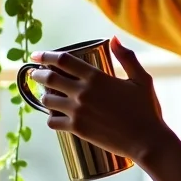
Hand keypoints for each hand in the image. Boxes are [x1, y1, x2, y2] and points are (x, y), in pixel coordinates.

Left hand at [29, 37, 170, 163]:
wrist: (146, 141)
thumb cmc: (147, 109)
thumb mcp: (141, 79)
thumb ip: (127, 57)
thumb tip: (114, 39)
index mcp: (97, 77)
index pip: (63, 60)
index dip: (46, 56)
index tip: (37, 55)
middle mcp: (83, 92)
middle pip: (50, 78)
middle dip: (37, 74)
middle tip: (34, 73)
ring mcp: (78, 111)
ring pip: (48, 100)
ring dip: (43, 95)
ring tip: (45, 94)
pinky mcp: (77, 129)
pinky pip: (52, 121)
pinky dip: (50, 117)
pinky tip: (54, 115)